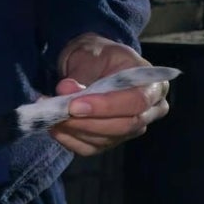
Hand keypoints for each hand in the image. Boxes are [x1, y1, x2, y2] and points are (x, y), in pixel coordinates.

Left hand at [50, 37, 170, 159]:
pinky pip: (90, 148)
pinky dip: (69, 139)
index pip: (136, 103)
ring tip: (50, 114)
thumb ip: (82, 75)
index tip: (75, 105)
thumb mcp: (94, 55)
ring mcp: (131, 130)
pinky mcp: (110, 141)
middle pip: (123, 127)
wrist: (94, 64)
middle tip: (58, 112)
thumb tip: (66, 90)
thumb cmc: (100, 56)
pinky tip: (54, 127)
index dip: (106, 107)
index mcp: (153, 86)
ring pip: (104, 140)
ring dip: (73, 130)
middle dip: (87, 122)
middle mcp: (149, 112)